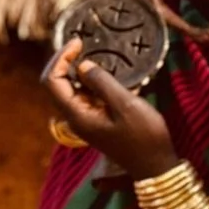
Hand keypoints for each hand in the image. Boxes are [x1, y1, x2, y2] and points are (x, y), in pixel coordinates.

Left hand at [41, 39, 177, 180]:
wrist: (155, 165)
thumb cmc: (144, 137)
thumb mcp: (126, 105)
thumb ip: (102, 83)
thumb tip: (83, 65)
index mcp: (77, 115)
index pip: (52, 81)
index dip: (60, 58)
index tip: (78, 43)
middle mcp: (76, 118)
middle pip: (57, 84)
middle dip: (65, 62)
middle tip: (82, 44)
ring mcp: (85, 121)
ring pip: (71, 89)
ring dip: (78, 71)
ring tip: (95, 54)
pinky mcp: (96, 121)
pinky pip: (86, 96)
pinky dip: (91, 82)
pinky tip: (107, 74)